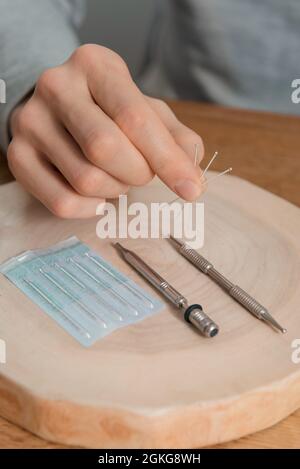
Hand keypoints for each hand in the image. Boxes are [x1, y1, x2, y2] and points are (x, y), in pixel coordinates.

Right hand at [8, 44, 203, 217]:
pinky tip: (99, 197)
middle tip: (142, 172)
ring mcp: (31, 122)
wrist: (58, 106)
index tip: (192, 190)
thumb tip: (194, 174)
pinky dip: (90, 209)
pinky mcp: (18, 156)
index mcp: (94, 65)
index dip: (168, 159)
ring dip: (115, 190)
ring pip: (86, 180)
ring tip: (117, 176)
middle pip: (106, 149)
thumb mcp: (147, 110)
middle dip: (137, 173)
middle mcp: (56, 86)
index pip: (135, 117)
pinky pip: (61, 202)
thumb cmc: (109, 109)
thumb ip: (175, 137)